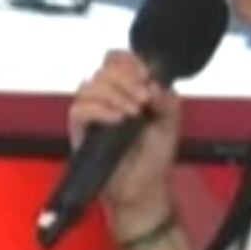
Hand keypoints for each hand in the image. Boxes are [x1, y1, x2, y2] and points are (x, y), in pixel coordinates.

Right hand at [67, 50, 183, 228]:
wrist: (142, 189)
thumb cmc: (153, 159)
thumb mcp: (171, 123)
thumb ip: (167, 99)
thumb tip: (152, 84)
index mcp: (128, 90)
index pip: (118, 60)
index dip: (129, 61)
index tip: (146, 75)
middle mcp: (108, 98)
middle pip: (104, 69)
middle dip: (126, 80)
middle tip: (143, 100)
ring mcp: (92, 113)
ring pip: (90, 85)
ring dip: (114, 95)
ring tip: (132, 114)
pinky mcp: (80, 131)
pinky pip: (79, 109)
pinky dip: (100, 110)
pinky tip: (117, 120)